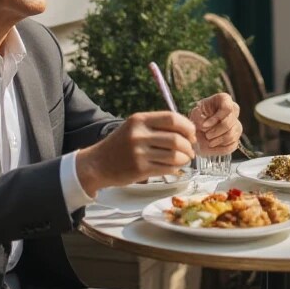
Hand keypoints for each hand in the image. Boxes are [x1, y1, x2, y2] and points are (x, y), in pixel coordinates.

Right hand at [75, 111, 195, 196]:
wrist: (98, 163)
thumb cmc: (121, 144)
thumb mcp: (135, 127)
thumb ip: (158, 126)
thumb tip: (188, 131)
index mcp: (140, 119)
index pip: (172, 119)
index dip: (187, 126)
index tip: (192, 134)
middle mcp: (139, 135)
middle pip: (177, 139)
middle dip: (189, 146)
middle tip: (191, 151)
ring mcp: (139, 153)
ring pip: (174, 156)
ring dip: (185, 159)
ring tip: (185, 159)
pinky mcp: (140, 169)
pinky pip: (167, 169)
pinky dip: (175, 168)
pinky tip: (174, 167)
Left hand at [189, 92, 241, 155]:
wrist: (199, 131)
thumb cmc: (198, 118)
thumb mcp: (194, 114)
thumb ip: (198, 116)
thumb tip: (205, 125)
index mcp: (224, 99)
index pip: (227, 108)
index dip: (216, 118)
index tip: (204, 125)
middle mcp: (234, 110)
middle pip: (228, 123)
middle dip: (215, 131)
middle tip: (206, 134)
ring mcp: (237, 124)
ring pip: (231, 135)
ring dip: (217, 140)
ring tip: (208, 139)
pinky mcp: (237, 137)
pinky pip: (232, 145)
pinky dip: (220, 147)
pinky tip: (213, 144)